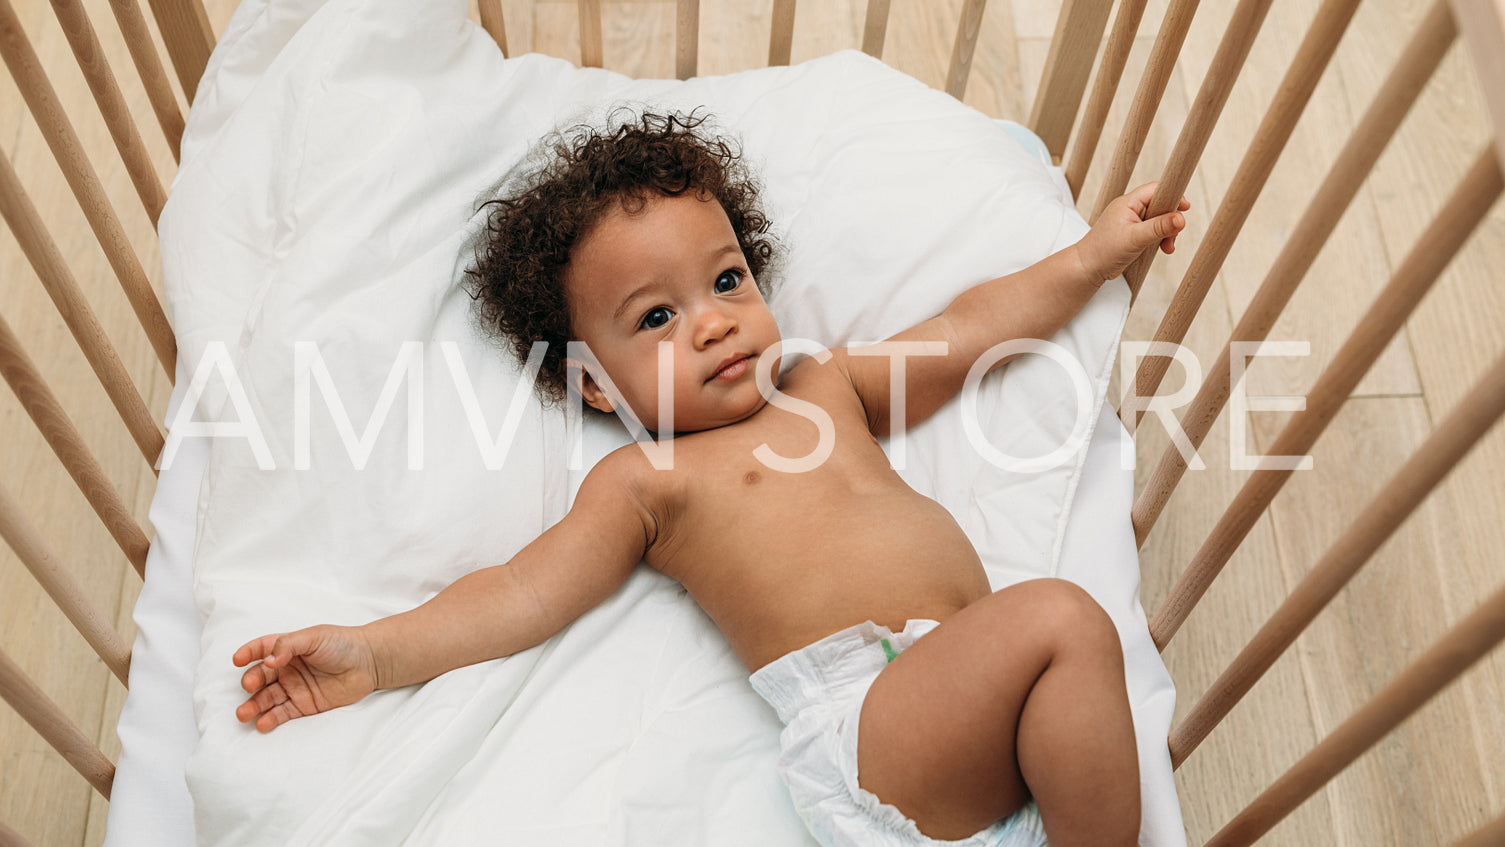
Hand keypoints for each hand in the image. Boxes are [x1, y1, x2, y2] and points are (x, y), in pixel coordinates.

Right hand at [233, 624, 378, 731]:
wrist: (369, 662)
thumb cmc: (342, 644)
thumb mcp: (315, 637)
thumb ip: (289, 644)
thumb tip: (268, 659)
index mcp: (287, 648)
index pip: (261, 649)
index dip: (248, 653)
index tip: (237, 660)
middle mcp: (286, 668)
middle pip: (261, 676)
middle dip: (250, 682)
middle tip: (247, 687)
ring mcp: (294, 688)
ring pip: (267, 698)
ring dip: (254, 706)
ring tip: (243, 714)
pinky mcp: (304, 705)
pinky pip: (283, 713)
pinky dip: (271, 719)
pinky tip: (262, 723)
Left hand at [1073, 181, 1189, 283]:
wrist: (1086, 269)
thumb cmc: (1103, 251)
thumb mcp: (1135, 238)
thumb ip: (1159, 227)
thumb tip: (1181, 218)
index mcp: (1128, 203)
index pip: (1156, 190)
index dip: (1172, 196)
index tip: (1185, 207)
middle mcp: (1130, 209)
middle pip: (1160, 205)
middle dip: (1170, 220)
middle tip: (1174, 235)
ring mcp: (1131, 222)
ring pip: (1158, 220)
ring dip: (1166, 232)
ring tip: (1167, 247)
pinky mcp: (1132, 235)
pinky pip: (1152, 232)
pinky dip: (1159, 239)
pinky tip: (1163, 249)